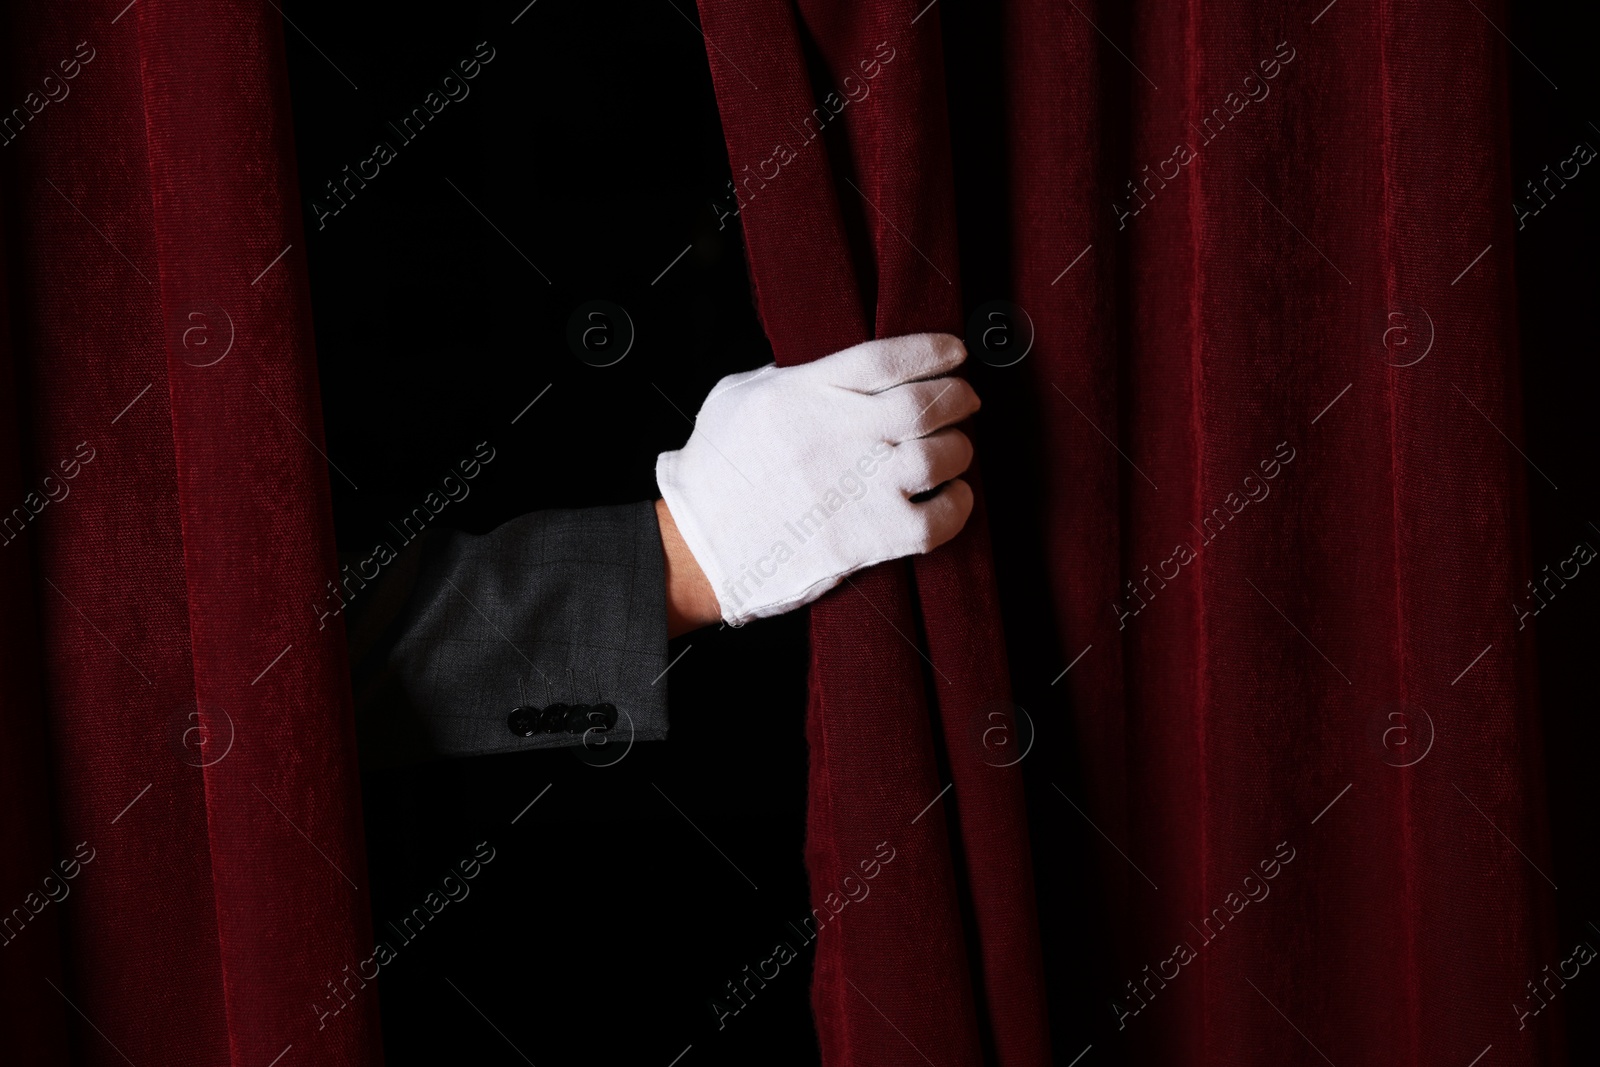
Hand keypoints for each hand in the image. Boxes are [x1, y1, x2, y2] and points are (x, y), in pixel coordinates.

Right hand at [655, 332, 978, 627]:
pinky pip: (938, 520)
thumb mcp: (737, 397)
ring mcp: (855, 489)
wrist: (696, 547)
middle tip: (964, 400)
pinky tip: (952, 498)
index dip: (933, 351)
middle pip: (925, 403)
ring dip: (959, 449)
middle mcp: (837, 435)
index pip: (887, 359)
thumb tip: (832, 373)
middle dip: (957, 397)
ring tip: (954, 450)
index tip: (955, 353)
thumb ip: (788, 377)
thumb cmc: (712, 473)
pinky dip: (958, 506)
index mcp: (804, 393)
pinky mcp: (865, 539)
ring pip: (940, 456)